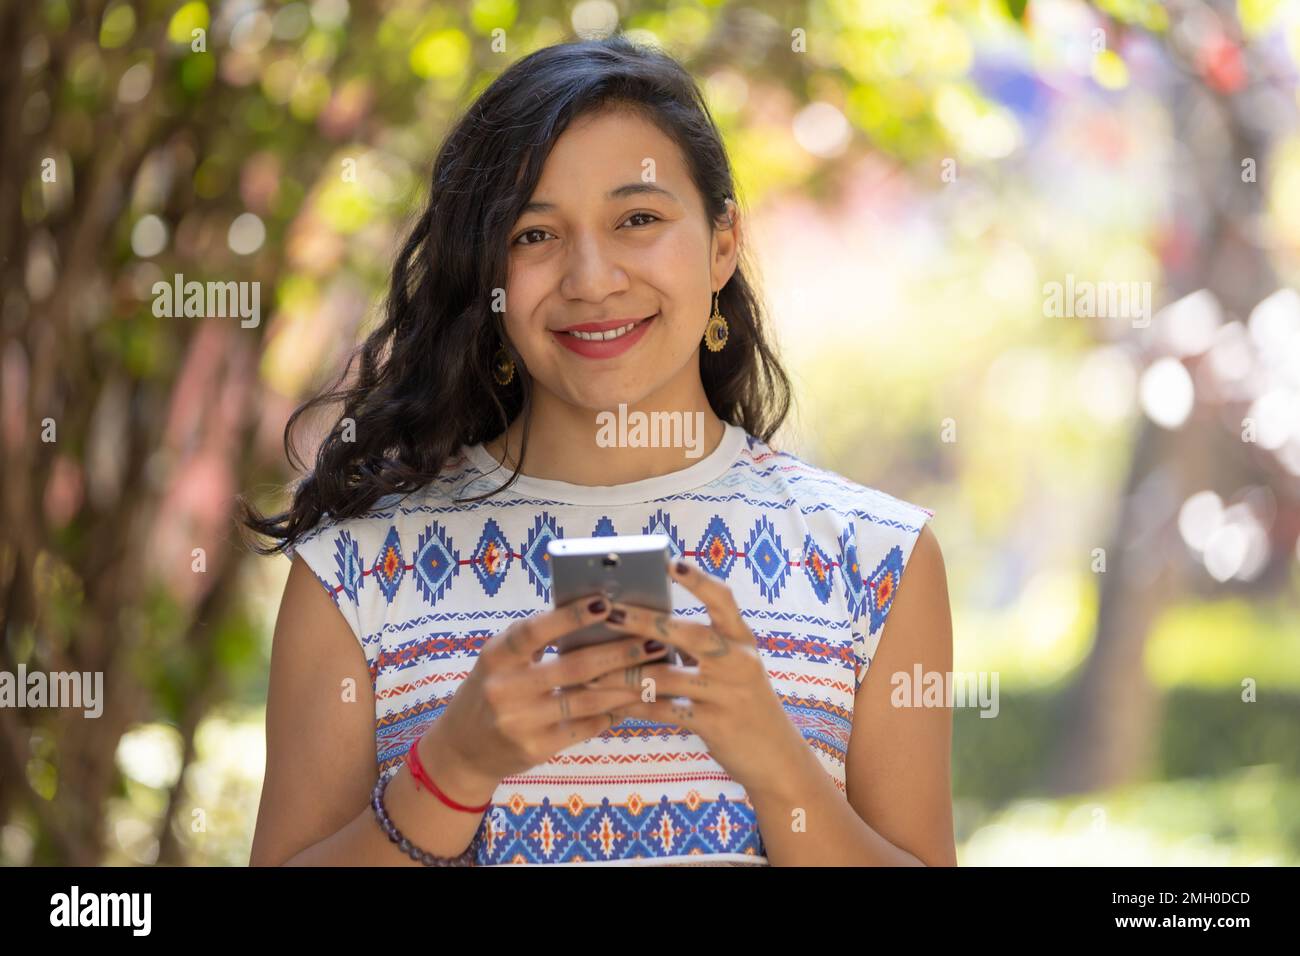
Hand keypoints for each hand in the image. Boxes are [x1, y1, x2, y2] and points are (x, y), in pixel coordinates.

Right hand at [423, 595, 672, 802]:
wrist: (462, 750)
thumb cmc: (492, 689)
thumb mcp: (500, 660)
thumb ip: (536, 642)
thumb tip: (597, 614)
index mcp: (495, 656)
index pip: (534, 631)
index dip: (570, 616)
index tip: (606, 602)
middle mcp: (504, 689)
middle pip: (573, 667)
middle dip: (620, 652)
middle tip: (656, 639)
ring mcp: (520, 723)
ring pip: (587, 699)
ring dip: (626, 684)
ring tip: (657, 669)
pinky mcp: (536, 749)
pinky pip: (585, 726)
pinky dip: (612, 711)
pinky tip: (634, 699)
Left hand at [588, 560, 806, 793]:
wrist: (776, 756)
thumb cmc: (743, 701)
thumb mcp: (734, 665)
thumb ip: (701, 644)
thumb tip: (646, 622)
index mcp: (743, 638)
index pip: (723, 599)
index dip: (698, 579)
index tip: (670, 562)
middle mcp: (739, 660)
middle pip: (687, 633)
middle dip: (644, 621)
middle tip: (609, 612)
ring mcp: (728, 693)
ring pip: (666, 676)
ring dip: (624, 673)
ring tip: (591, 668)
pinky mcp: (715, 723)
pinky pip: (665, 711)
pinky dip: (635, 707)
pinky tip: (610, 704)